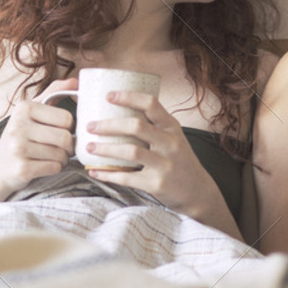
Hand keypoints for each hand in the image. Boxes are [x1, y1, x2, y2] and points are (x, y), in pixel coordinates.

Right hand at [0, 77, 76, 199]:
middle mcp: (19, 126)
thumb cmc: (18, 138)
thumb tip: (75, 82)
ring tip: (51, 158)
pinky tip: (44, 167)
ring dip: (62, 159)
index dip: (69, 128)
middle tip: (61, 149)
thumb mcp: (30, 113)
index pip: (66, 118)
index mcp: (24, 109)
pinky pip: (54, 168)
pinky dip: (54, 169)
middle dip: (68, 147)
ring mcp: (18, 148)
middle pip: (65, 138)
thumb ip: (52, 95)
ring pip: (61, 155)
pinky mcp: (21, 169)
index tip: (61, 132)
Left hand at [83, 89, 225, 219]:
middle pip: (136, 126)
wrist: (198, 191)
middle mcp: (170, 143)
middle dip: (109, 125)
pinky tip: (95, 172)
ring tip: (89, 147)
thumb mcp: (174, 138)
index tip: (109, 95)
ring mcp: (164, 164)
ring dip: (106, 149)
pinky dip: (108, 174)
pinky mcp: (156, 184)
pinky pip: (127, 178)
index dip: (128, 97)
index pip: (151, 104)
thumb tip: (119, 113)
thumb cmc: (179, 161)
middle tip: (90, 126)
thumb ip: (154, 127)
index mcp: (172, 127)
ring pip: (130, 152)